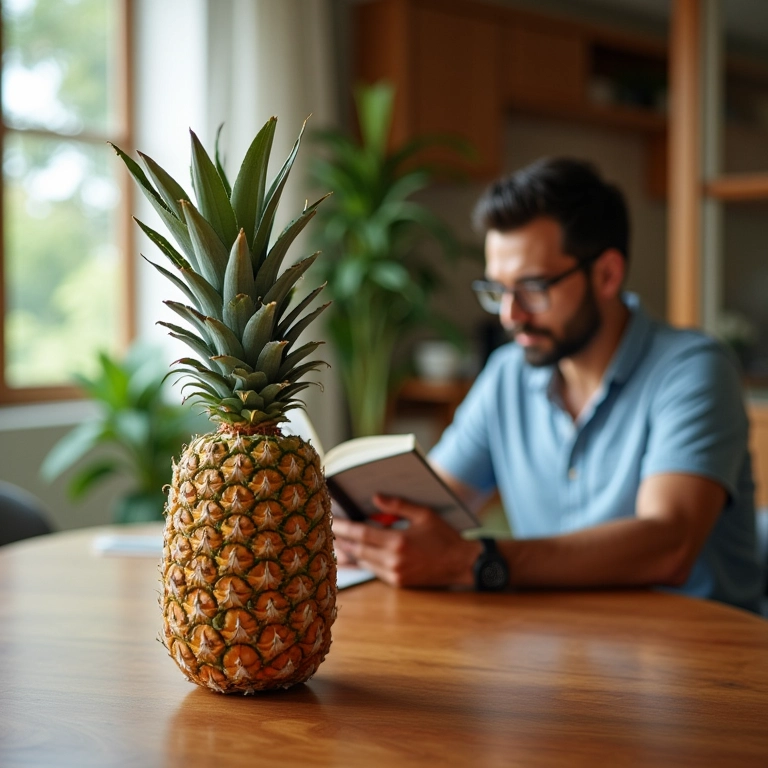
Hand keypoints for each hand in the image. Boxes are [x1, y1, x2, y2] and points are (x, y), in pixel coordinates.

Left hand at [333, 494, 480, 587]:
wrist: (462, 564)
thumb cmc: (444, 536)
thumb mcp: (424, 514)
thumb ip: (398, 505)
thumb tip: (375, 497)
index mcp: (398, 542)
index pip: (361, 533)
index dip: (342, 527)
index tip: (330, 520)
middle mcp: (393, 560)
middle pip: (357, 549)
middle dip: (341, 539)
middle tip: (326, 530)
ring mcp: (395, 574)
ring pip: (363, 562)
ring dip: (350, 551)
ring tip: (336, 540)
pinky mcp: (398, 583)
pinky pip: (374, 570)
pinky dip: (363, 561)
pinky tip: (356, 553)